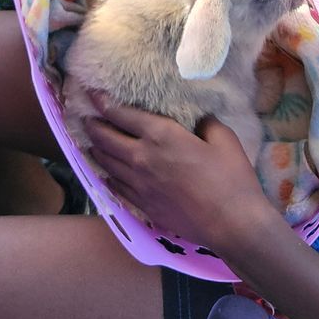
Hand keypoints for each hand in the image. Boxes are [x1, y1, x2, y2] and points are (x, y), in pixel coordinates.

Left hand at [81, 91, 284, 256]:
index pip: (122, 114)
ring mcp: (139, 184)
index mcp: (161, 135)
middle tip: (86, 119)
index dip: (103, 102)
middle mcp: (142, 157)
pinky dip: (107, 176)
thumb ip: (206, 123)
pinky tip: (106, 174)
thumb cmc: (231, 179)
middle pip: (106, 138)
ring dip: (96, 150)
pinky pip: (115, 187)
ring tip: (91, 143)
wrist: (231, 224)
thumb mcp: (224, 139)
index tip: (92, 94)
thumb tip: (199, 120)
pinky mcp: (143, 205)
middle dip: (93, 126)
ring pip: (106, 163)